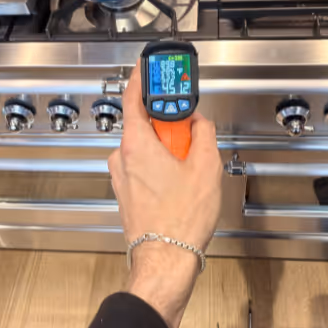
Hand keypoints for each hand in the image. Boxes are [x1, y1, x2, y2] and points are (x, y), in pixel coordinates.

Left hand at [108, 61, 222, 327]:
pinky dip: (161, 167)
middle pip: (144, 125)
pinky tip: (181, 183)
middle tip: (190, 130)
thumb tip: (200, 123)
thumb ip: (203, 134)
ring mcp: (121, 178)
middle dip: (169, 125)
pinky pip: (143, 168)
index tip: (151, 68)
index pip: (133, 98)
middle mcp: (121, 158)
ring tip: (190, 167)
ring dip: (167, 150)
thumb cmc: (180, 219)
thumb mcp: (206, 167)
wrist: (166, 259)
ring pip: (145, 149)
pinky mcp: (126, 194)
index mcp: (135, 144)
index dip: (143, 79)